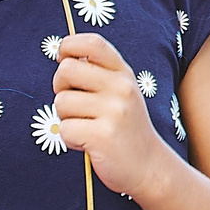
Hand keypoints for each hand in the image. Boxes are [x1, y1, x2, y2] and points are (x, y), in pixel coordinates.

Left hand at [52, 33, 175, 197]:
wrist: (150, 166)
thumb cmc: (125, 128)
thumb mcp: (121, 93)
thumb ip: (99, 73)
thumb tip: (62, 56)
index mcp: (124, 73)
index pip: (92, 43)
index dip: (69, 46)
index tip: (63, 59)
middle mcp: (122, 88)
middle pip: (66, 70)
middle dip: (60, 87)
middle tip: (74, 104)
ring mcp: (114, 111)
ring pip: (61, 102)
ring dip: (66, 118)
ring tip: (87, 127)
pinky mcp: (102, 136)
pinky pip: (64, 129)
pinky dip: (70, 139)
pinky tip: (88, 143)